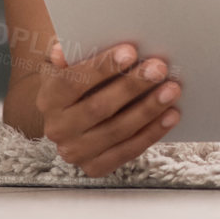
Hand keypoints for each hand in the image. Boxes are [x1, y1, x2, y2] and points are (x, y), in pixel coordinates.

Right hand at [38, 41, 180, 177]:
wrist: (74, 116)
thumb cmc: (80, 79)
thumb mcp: (68, 63)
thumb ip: (70, 52)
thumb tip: (63, 52)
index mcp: (48, 99)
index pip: (72, 81)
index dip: (102, 67)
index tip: (131, 51)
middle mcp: (57, 129)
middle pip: (99, 107)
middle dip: (132, 86)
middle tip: (159, 68)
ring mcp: (75, 152)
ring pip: (117, 130)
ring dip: (148, 109)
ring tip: (171, 89)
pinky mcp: (95, 167)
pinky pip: (128, 150)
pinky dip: (152, 132)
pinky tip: (171, 114)